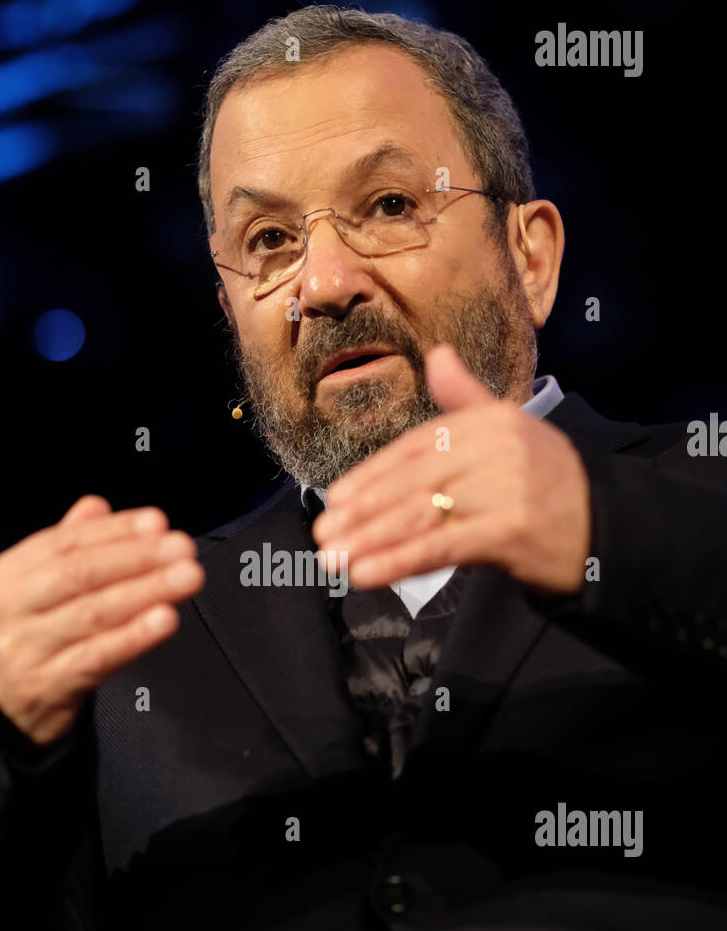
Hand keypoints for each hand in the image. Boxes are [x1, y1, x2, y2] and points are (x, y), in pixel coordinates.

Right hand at [0, 495, 204, 744]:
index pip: (64, 543)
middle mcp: (4, 611)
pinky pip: (98, 657)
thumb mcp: (33, 590)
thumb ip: (65, 546)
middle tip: (182, 548)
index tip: (157, 523)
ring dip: (146, 591)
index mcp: (1, 577)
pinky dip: (135, 636)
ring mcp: (21, 651)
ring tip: (186, 577)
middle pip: (79, 574)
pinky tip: (165, 619)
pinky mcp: (44, 687)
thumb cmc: (28, 640)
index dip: (115, 531)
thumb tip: (97, 506)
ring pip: (93, 614)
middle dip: (137, 557)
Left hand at [313, 344, 590, 594]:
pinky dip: (398, 562)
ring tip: (334, 560)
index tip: (335, 501)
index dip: (372, 475)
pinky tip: (366, 573)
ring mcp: (506, 488)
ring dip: (371, 540)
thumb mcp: (512, 433)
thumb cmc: (551, 485)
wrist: (609, 530)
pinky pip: (441, 547)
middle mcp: (498, 447)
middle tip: (322, 536)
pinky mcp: (510, 530)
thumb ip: (467, 400)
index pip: (417, 447)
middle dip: (362, 512)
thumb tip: (438, 356)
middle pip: (413, 481)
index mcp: (492, 419)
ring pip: (421, 514)